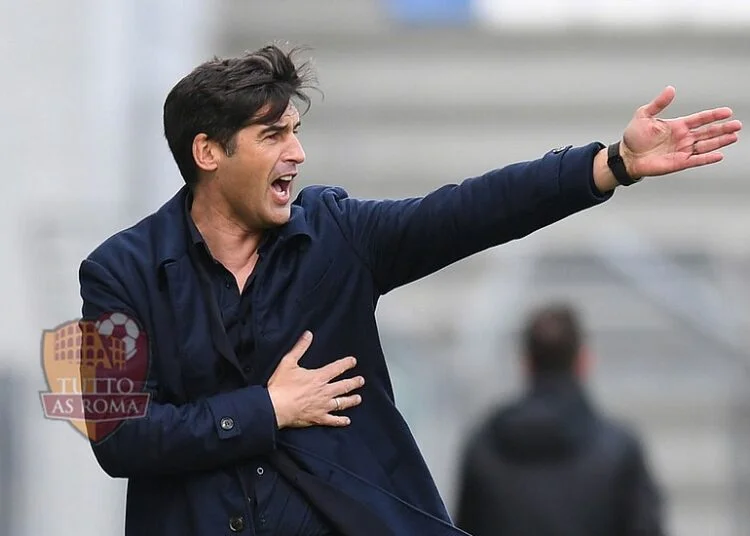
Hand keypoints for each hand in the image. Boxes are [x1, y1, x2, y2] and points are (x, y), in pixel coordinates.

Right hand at [267, 331, 364, 428]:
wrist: (275, 407)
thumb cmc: (280, 386)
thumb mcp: (288, 362)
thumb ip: (300, 348)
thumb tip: (308, 335)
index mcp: (318, 377)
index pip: (337, 368)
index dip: (346, 364)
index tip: (353, 361)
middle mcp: (324, 391)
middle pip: (344, 386)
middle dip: (354, 382)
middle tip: (361, 380)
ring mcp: (323, 406)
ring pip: (342, 402)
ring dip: (352, 400)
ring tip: (358, 398)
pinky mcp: (318, 418)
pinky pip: (333, 420)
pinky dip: (341, 421)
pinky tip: (347, 420)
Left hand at [620, 86, 741, 178]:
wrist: (626, 156)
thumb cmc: (633, 136)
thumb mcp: (644, 115)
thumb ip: (659, 104)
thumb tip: (671, 89)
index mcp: (678, 125)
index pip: (701, 119)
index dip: (714, 115)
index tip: (728, 112)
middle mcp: (683, 138)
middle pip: (708, 132)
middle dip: (723, 128)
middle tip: (737, 125)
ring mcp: (682, 150)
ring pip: (706, 145)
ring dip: (720, 141)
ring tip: (734, 136)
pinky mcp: (679, 163)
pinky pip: (696, 160)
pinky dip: (707, 158)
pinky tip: (719, 155)